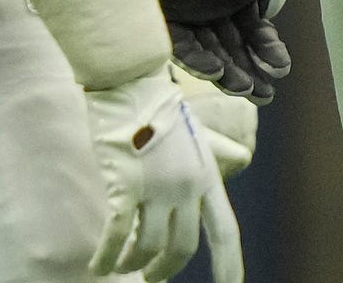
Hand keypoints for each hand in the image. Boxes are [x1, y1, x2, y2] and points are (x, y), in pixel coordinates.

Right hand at [83, 68, 242, 282]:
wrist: (128, 79)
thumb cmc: (158, 103)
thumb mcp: (195, 128)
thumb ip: (218, 149)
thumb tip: (243, 158)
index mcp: (206, 176)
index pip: (224, 232)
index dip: (229, 267)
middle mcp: (187, 186)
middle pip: (181, 249)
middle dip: (165, 270)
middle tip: (152, 277)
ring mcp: (156, 186)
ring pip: (148, 247)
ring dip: (133, 264)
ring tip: (121, 266)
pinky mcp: (125, 184)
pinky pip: (117, 236)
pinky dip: (108, 256)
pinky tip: (99, 266)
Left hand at [143, 0, 297, 101]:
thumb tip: (267, 19)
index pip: (253, 34)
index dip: (267, 53)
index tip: (280, 68)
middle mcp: (212, 6)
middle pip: (230, 49)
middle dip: (248, 73)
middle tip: (263, 94)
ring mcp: (187, 9)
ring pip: (205, 52)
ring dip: (225, 73)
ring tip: (243, 87)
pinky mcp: (163, 9)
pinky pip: (177, 42)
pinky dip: (194, 59)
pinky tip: (216, 70)